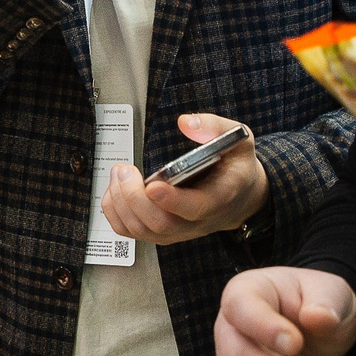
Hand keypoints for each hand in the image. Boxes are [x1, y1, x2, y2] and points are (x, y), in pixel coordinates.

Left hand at [100, 114, 266, 246]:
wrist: (239, 198)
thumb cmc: (235, 168)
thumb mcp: (239, 140)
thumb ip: (215, 128)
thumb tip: (185, 123)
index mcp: (220, 196)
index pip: (195, 207)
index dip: (171, 200)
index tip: (153, 185)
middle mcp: (198, 220)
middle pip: (161, 223)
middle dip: (134, 197)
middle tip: (124, 170)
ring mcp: (179, 230)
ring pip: (143, 230)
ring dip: (121, 203)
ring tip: (119, 174)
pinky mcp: (163, 232)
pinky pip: (132, 232)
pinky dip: (116, 212)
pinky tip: (117, 190)